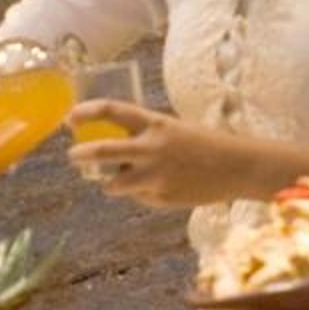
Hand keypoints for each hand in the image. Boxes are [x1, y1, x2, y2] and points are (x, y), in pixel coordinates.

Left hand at [67, 107, 266, 207]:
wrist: (238, 167)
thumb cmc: (203, 145)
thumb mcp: (173, 130)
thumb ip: (144, 137)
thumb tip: (110, 150)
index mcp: (157, 124)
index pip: (113, 110)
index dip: (87, 112)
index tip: (70, 117)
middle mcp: (152, 149)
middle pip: (102, 151)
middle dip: (81, 154)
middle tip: (74, 155)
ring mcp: (156, 176)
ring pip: (112, 184)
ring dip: (109, 182)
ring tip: (115, 180)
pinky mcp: (161, 198)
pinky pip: (138, 197)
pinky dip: (140, 193)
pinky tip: (161, 187)